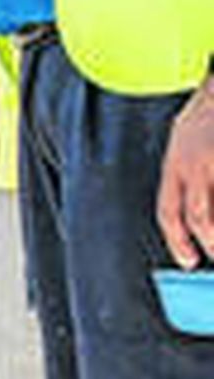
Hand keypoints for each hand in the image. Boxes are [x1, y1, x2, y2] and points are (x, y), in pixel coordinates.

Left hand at [157, 82, 213, 267]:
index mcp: (176, 163)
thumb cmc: (206, 116)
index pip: (169, 211)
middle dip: (209, 243)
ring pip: (212, 211)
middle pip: (199, 216)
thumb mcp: (184, 143)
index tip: (188, 261)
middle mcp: (196, 164)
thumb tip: (196, 219)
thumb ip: (185, 177)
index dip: (178, 241)